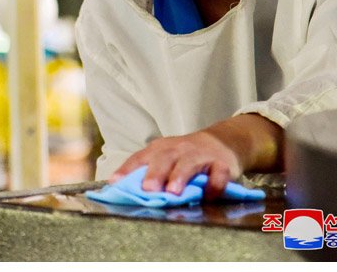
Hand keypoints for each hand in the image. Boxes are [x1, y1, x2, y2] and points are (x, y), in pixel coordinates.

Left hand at [109, 113, 283, 199]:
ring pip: (188, 164)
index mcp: (159, 149)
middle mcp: (178, 150)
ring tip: (173, 191)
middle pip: (163, 159)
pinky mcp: (221, 164)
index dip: (126, 170)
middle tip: (148, 189)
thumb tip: (121, 190)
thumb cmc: (185, 155)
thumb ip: (148, 172)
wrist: (221, 141)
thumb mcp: (165, 158)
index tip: (114, 183)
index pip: (139, 158)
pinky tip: (209, 196)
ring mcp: (200, 155)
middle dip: (154, 174)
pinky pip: (218, 174)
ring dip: (180, 176)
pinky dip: (214, 185)